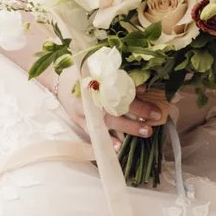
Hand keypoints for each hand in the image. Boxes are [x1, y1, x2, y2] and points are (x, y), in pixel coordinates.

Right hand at [44, 68, 167, 141]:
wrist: (58, 81)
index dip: (134, 90)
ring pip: (108, 120)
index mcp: (94, 79)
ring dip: (129, 127)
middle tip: (157, 115)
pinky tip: (119, 146)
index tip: (147, 92)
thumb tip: (143, 88)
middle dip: (138, 109)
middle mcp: (89, 95)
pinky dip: (107, 140)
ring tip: (146, 131)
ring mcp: (83, 110)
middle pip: (116, 104)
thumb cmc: (83, 73)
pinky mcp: (79, 121)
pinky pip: (94, 133)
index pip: (117, 85)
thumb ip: (118, 77)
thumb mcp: (98, 68)